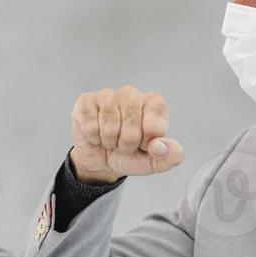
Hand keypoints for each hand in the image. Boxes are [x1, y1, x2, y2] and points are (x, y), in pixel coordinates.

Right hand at [69, 85, 183, 183]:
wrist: (101, 162)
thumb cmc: (130, 155)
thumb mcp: (153, 162)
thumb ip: (169, 157)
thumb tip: (161, 147)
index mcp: (154, 104)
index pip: (154, 127)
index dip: (147, 143)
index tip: (144, 144)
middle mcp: (132, 94)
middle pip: (131, 128)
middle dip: (127, 145)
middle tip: (124, 144)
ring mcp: (108, 95)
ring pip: (110, 127)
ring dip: (109, 142)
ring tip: (110, 139)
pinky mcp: (86, 101)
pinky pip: (90, 126)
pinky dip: (93, 138)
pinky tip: (96, 134)